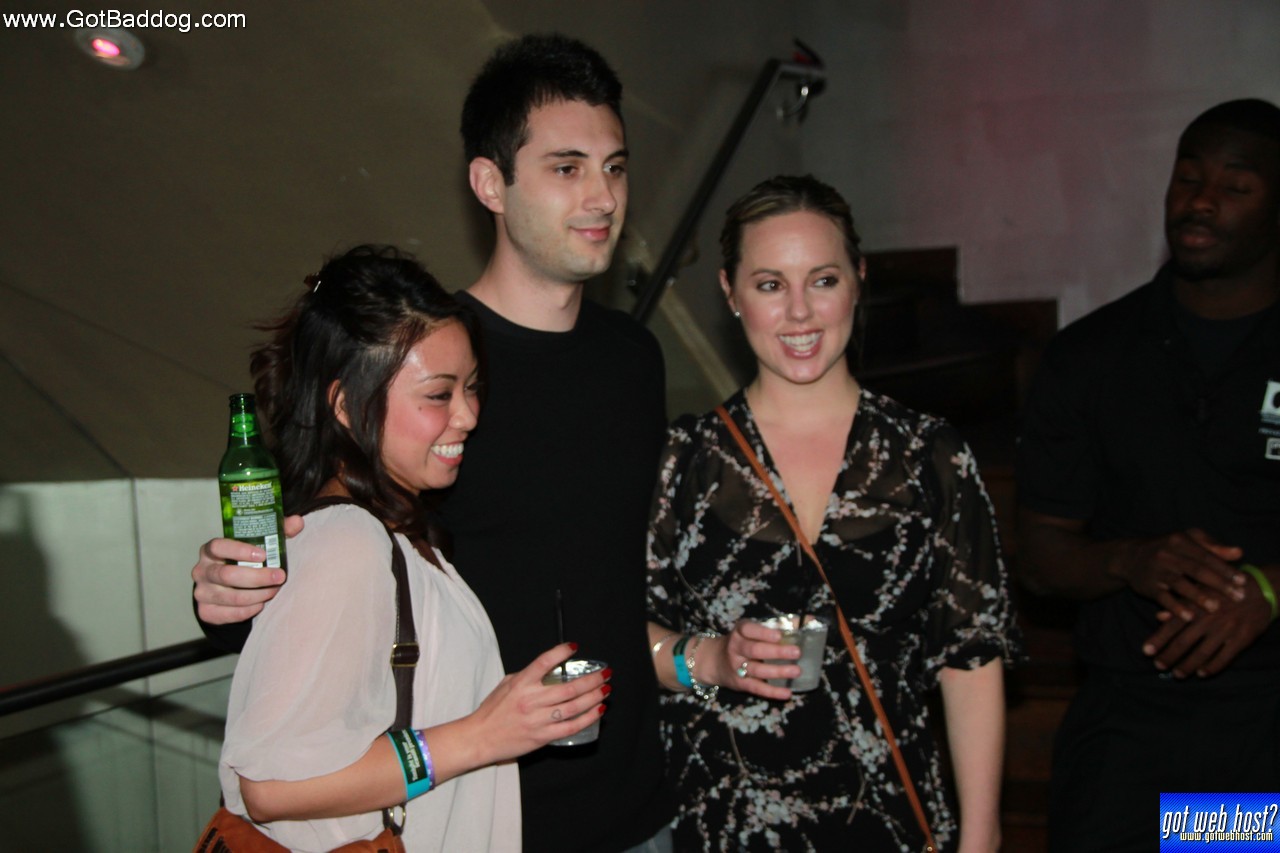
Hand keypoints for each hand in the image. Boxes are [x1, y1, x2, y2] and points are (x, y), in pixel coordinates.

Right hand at [191, 515, 302, 623]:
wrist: (226, 589)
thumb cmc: (244, 562)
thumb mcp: (258, 544)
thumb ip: (277, 532)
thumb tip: (297, 521)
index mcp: (211, 550)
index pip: (218, 546)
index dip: (240, 550)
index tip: (263, 555)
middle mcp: (202, 570)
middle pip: (226, 575)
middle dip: (257, 578)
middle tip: (279, 577)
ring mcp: (202, 592)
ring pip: (231, 597)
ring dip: (258, 595)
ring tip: (274, 590)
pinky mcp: (206, 611)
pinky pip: (230, 614)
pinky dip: (249, 610)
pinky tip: (261, 604)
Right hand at [465, 643, 609, 763]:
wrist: (479, 738)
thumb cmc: (492, 711)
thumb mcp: (506, 685)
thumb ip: (526, 676)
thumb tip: (547, 670)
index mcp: (521, 684)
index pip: (544, 662)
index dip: (560, 652)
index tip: (574, 646)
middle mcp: (531, 700)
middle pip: (569, 688)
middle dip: (591, 680)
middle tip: (605, 674)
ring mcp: (538, 719)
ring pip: (574, 707)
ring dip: (594, 697)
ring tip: (605, 690)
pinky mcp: (542, 736)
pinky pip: (571, 727)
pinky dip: (588, 719)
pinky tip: (598, 711)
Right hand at [700, 620, 801, 700]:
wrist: (715, 660)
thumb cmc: (744, 642)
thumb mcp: (754, 630)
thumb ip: (780, 625)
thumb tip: (810, 620)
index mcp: (740, 631)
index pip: (748, 629)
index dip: (763, 632)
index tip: (779, 635)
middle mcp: (736, 648)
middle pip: (755, 650)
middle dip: (776, 652)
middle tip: (797, 653)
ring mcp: (737, 667)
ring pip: (757, 670)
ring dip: (778, 671)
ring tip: (796, 671)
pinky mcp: (740, 683)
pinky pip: (756, 688)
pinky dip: (772, 692)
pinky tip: (787, 692)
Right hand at [1111, 528, 1243, 618]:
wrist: (1129, 557)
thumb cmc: (1167, 548)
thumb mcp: (1186, 540)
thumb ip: (1212, 547)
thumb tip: (1239, 553)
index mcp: (1179, 541)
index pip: (1206, 556)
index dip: (1225, 569)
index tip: (1243, 581)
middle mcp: (1167, 554)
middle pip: (1196, 570)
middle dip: (1218, 584)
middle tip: (1237, 596)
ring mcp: (1156, 570)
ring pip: (1180, 584)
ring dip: (1198, 596)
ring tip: (1215, 608)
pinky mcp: (1147, 586)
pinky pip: (1163, 598)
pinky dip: (1176, 607)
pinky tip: (1190, 616)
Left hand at [1142, 564, 1274, 676]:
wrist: (1261, 589)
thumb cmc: (1224, 589)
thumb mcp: (1200, 590)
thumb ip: (1179, 604)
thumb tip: (1158, 616)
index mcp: (1196, 606)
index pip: (1171, 626)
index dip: (1158, 640)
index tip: (1146, 652)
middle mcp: (1208, 619)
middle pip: (1183, 643)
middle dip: (1169, 657)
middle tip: (1158, 666)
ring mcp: (1226, 630)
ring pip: (1202, 654)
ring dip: (1188, 666)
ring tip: (1177, 674)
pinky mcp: (1242, 639)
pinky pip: (1225, 658)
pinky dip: (1212, 668)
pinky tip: (1202, 674)